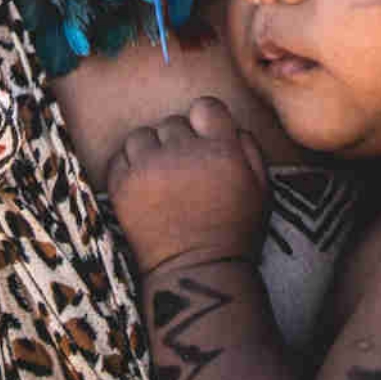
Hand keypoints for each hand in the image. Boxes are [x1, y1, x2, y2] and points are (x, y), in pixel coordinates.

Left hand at [107, 97, 268, 276]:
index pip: (205, 106)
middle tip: (184, 172)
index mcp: (221, 150)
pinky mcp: (121, 187)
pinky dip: (128, 168)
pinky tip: (142, 187)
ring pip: (141, 136)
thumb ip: (249, 148)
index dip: (206, 123)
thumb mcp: (262, 190)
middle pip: (171, 123)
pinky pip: (118, 157)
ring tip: (160, 178)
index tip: (205, 142)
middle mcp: (182, 152)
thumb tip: (230, 125)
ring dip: (149, 152)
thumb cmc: (235, 233)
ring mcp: (148, 168)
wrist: (196, 274)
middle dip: (178, 142)